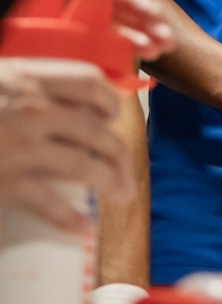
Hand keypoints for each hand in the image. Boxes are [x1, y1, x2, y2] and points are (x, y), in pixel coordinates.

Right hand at [0, 57, 133, 229]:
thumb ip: (28, 82)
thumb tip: (62, 97)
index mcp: (30, 77)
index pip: (88, 82)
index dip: (109, 98)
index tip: (115, 114)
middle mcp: (32, 110)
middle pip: (94, 128)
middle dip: (118, 151)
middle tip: (128, 169)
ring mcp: (20, 148)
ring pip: (81, 164)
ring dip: (109, 181)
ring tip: (122, 194)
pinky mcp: (5, 182)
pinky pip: (48, 201)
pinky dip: (69, 217)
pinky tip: (83, 226)